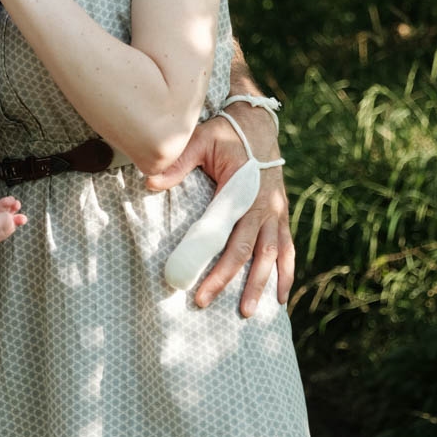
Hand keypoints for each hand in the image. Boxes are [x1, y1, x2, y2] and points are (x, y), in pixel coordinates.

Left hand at [144, 109, 293, 314]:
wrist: (258, 123)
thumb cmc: (225, 133)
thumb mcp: (200, 139)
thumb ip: (178, 162)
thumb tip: (149, 182)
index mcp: (244, 189)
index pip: (225, 233)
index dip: (212, 262)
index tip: (192, 284)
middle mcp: (265, 205)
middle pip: (247, 251)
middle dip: (227, 280)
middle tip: (204, 303)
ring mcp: (276, 212)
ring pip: (271, 255)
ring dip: (260, 285)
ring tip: (246, 313)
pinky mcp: (281, 216)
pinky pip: (287, 249)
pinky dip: (285, 274)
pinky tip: (280, 298)